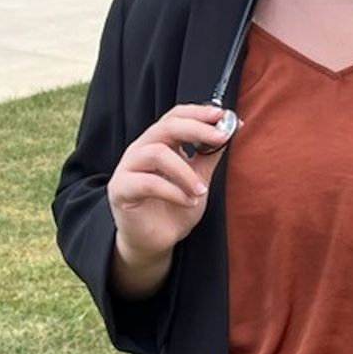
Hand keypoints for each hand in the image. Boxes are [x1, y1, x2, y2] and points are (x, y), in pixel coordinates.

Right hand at [108, 103, 236, 266]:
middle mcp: (141, 150)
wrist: (156, 241)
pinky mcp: (121, 190)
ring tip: (202, 190)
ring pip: (156, 153)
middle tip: (220, 138)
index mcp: (158, 143)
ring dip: (185, 171)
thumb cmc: (174, 207)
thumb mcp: (198, 178)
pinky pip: (148, 183)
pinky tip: (189, 202)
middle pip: (165, 127)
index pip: (175, 116)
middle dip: (196, 129)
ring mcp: (128, 168)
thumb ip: (209, 154)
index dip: (198, 112)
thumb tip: (231, 129)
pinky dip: (173, 191)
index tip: (223, 116)